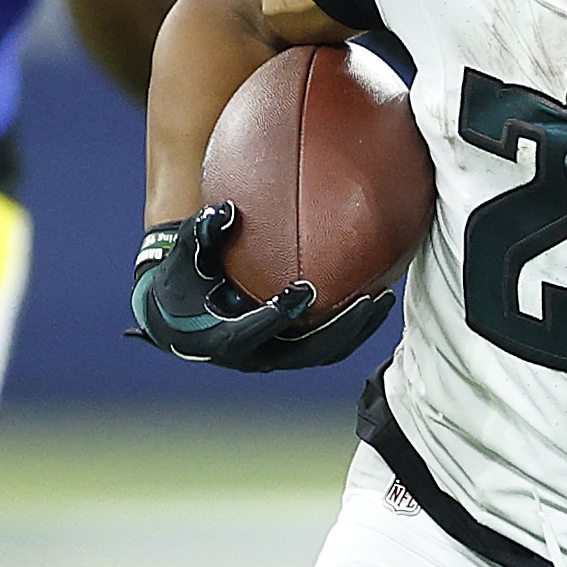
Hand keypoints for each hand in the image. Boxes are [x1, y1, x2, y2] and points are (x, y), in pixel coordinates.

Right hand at [128, 207, 396, 371]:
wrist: (181, 315)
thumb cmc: (183, 279)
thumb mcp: (185, 256)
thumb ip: (201, 234)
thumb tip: (225, 210)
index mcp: (223, 338)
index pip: (254, 331)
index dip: (280, 314)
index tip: (306, 290)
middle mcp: (255, 355)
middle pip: (306, 352)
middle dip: (341, 330)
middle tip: (369, 301)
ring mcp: (277, 356)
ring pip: (324, 352)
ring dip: (357, 330)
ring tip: (385, 299)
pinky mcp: (291, 350)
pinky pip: (328, 343)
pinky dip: (353, 326)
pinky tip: (377, 296)